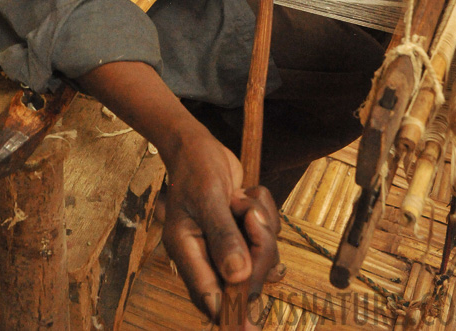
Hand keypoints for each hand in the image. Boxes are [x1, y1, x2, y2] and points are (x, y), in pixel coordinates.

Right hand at [163, 131, 280, 324]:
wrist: (198, 144)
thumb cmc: (195, 167)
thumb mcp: (208, 197)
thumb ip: (223, 236)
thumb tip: (238, 277)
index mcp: (188, 251)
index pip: (210, 297)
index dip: (231, 316)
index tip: (250, 329)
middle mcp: (207, 254)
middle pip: (244, 280)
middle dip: (257, 247)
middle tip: (251, 215)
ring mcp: (227, 245)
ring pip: (261, 258)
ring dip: (262, 226)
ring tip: (244, 199)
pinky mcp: (243, 232)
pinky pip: (268, 236)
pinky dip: (265, 214)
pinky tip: (247, 194)